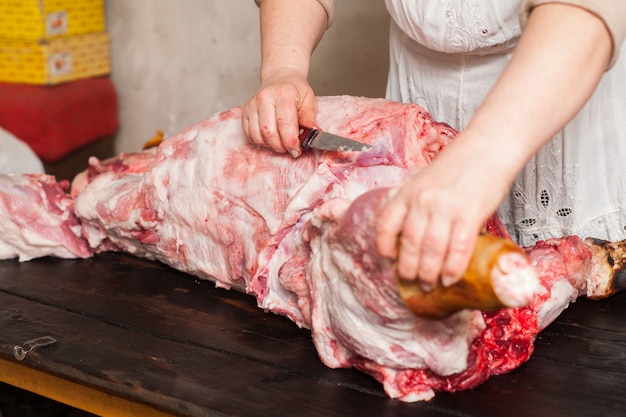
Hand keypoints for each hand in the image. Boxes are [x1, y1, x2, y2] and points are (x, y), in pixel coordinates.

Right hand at [242, 67, 317, 156]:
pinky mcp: (245, 111)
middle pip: (268, 132)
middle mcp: (265, 98)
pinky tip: (269, 137)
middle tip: (289, 148)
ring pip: (257, 135)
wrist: (280, 77)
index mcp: (283, 94)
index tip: (297, 150)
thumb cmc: (295, 90)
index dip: (290, 141)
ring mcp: (252, 104)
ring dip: (270, 145)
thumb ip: (309, 118)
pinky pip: (249, 134)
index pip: (284, 123)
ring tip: (280, 142)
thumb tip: (313, 134)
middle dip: (280, 146)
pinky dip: (260, 141)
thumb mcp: (309, 100)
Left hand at [375, 133, 511, 289]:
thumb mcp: (424, 178)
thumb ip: (412, 200)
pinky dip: (453, 268)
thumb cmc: (460, 163)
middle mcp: (422, 201)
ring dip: (429, 273)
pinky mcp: (469, 215)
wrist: (488, 147)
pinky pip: (458, 249)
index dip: (384, 246)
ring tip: (430, 284)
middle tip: (412, 282)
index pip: (386, 224)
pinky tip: (450, 278)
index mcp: (408, 192)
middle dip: (409, 268)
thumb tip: (404, 225)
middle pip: (409, 244)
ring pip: (431, 251)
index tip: (388, 259)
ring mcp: (445, 208)